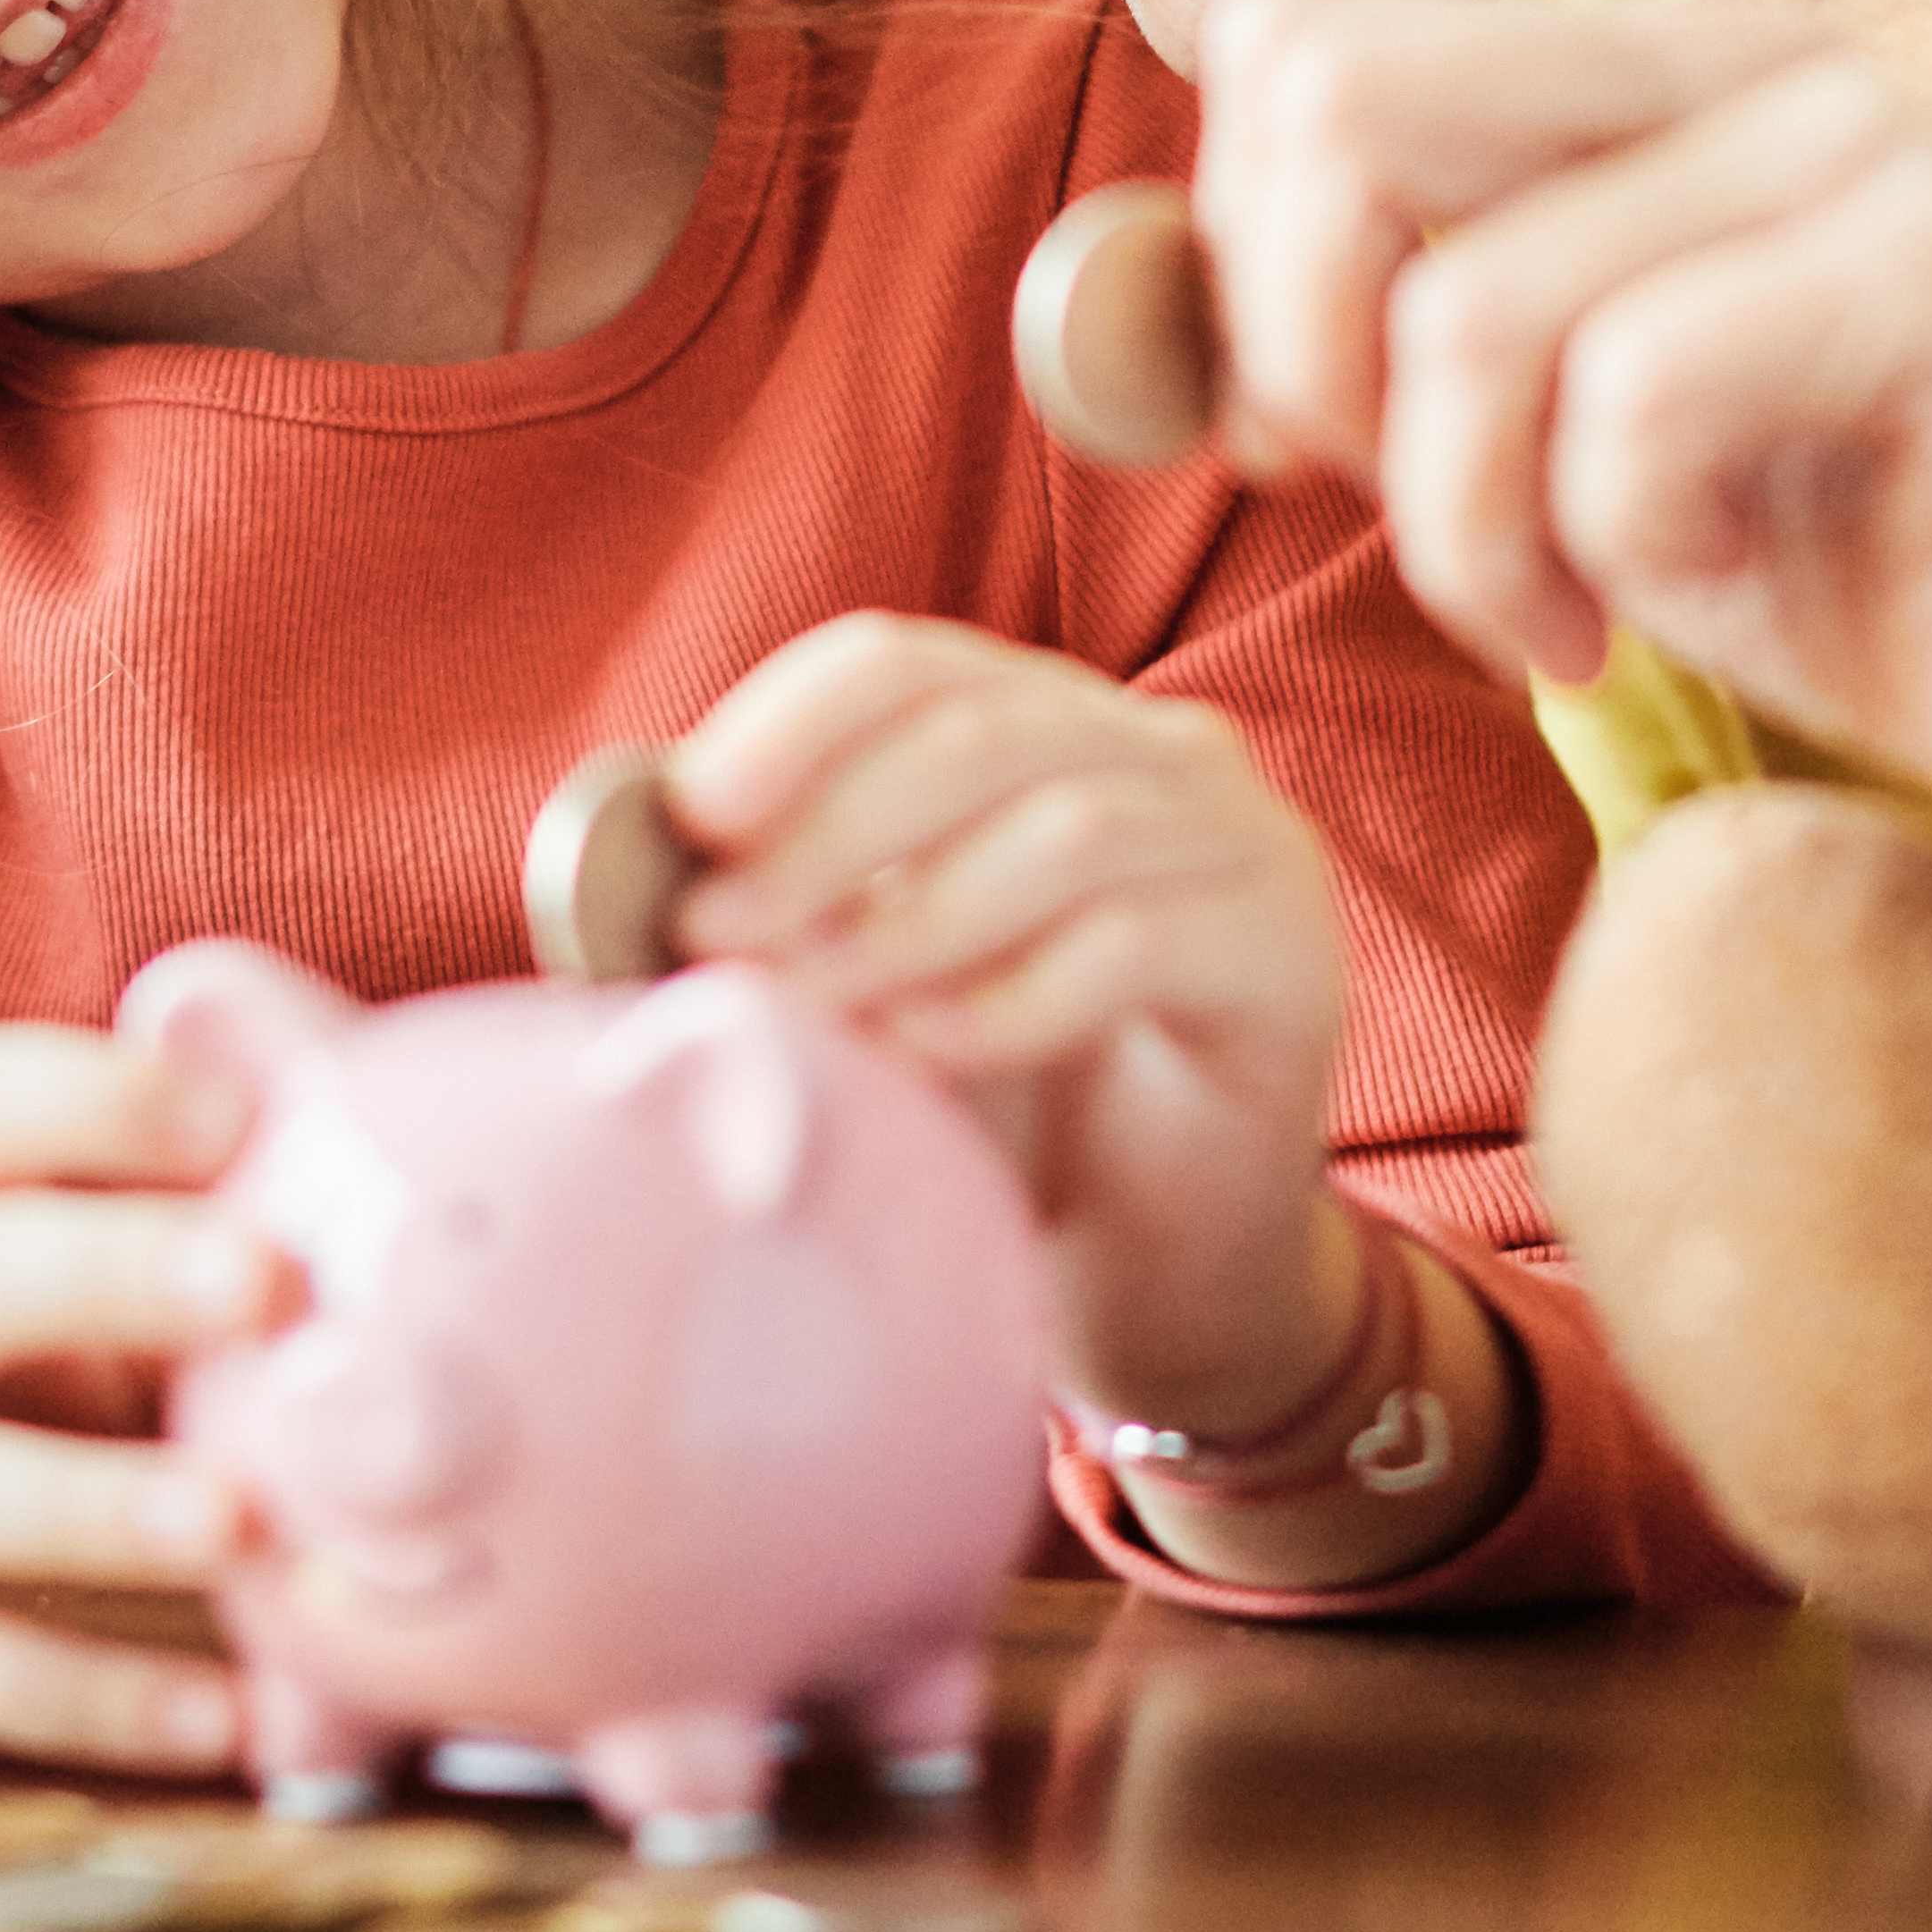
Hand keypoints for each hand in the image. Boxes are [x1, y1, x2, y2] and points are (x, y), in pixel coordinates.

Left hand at [663, 613, 1351, 1443]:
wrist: (1157, 1270)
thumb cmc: (1004, 1107)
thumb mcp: (879, 973)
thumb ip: (794, 890)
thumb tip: (640, 834)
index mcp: (1048, 722)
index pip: (908, 661)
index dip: (790, 720)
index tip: (692, 812)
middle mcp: (1162, 753)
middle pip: (980, 729)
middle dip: (828, 829)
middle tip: (722, 930)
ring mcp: (1246, 846)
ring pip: (1066, 829)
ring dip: (910, 921)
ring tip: (816, 1008)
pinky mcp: (1291, 961)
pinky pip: (1137, 943)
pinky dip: (1009, 998)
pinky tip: (932, 1055)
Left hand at [1190, 0, 1931, 803]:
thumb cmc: (1799, 551)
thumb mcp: (1525, 424)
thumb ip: (1350, 323)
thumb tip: (1109, 302)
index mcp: (1641, 51)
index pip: (1299, 43)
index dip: (1246, 256)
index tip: (1331, 438)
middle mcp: (1754, 52)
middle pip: (1335, 111)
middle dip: (1313, 365)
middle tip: (1422, 518)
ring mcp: (1859, 149)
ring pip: (1469, 305)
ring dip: (1469, 524)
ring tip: (1565, 611)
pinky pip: (1632, 401)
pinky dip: (1609, 549)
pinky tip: (1686, 606)